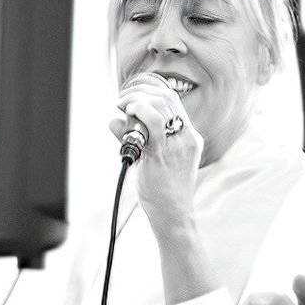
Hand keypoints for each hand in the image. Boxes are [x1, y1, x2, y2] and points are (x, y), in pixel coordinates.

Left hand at [110, 72, 202, 227]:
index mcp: (190, 136)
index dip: (149, 89)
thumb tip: (114, 120)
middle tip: (122, 100)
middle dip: (139, 91)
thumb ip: (135, 138)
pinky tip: (127, 112)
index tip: (131, 94)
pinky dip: (139, 110)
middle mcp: (187, 137)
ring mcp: (178, 144)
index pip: (173, 99)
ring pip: (161, 104)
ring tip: (122, 105)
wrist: (173, 215)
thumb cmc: (162, 190)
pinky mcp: (164, 153)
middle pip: (166, 97)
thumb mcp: (151, 158)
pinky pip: (154, 122)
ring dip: (136, 98)